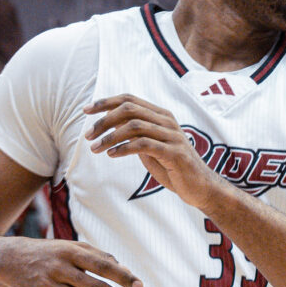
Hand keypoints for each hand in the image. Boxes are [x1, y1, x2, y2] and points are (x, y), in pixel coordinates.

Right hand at [0, 238, 142, 286]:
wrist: (13, 259)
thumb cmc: (52, 252)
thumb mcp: (73, 247)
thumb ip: (99, 256)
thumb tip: (125, 270)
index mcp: (70, 251)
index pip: (102, 265)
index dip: (122, 276)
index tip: (139, 286)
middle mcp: (59, 268)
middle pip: (93, 286)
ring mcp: (48, 285)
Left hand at [83, 94, 222, 209]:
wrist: (199, 187)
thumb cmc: (172, 167)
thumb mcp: (150, 146)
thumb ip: (135, 134)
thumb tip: (109, 125)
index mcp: (160, 115)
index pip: (129, 99)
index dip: (106, 102)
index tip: (85, 110)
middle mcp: (167, 121)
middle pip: (129, 109)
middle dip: (104, 120)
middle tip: (88, 135)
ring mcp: (172, 135)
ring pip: (134, 126)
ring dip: (110, 136)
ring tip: (95, 148)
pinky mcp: (174, 153)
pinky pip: (144, 144)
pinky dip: (124, 148)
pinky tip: (111, 155)